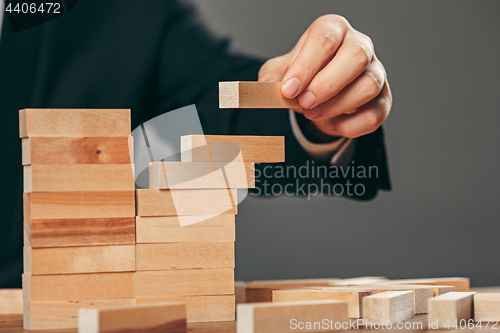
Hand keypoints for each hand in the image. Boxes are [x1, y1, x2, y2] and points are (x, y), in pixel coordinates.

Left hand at [258, 15, 391, 137]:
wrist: (321, 93)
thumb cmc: (304, 75)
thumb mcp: (281, 72)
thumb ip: (271, 77)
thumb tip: (266, 87)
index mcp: (333, 30)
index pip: (324, 40)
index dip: (305, 66)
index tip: (288, 90)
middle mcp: (360, 45)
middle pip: (356, 56)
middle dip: (326, 85)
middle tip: (304, 103)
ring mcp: (376, 71)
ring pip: (368, 86)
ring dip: (337, 106)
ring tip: (313, 114)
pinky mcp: (383, 99)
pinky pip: (374, 114)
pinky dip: (350, 126)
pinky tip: (332, 123)